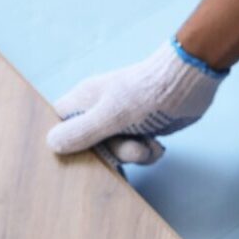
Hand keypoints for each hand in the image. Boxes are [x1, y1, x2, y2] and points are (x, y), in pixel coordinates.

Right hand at [46, 39, 225, 163]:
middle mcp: (99, 112)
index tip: (82, 153)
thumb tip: (50, 144)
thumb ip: (82, 131)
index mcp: (84, 101)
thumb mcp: (111, 115)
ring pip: (116, 153)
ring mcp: (120, 122)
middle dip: (111, 153)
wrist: (188, 84)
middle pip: (90, 147)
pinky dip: (148, 153)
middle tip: (129, 146)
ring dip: (134, 155)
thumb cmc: (146, 93)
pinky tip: (157, 144)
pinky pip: (136, 153)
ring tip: (147, 143)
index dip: (65, 141)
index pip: (59, 124)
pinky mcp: (141, 130)